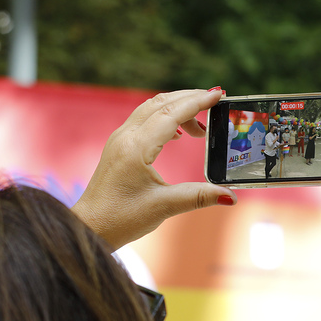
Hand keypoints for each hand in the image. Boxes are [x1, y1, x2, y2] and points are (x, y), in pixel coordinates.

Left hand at [71, 88, 236, 249]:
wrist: (90, 226)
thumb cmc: (121, 218)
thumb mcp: (164, 207)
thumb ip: (199, 197)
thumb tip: (230, 197)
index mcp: (136, 148)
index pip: (171, 114)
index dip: (197, 102)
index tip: (218, 95)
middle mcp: (126, 137)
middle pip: (162, 103)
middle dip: (190, 98)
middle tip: (216, 101)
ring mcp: (120, 138)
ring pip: (152, 108)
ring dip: (178, 108)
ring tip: (201, 127)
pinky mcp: (119, 145)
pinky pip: (145, 119)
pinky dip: (166, 117)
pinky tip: (179, 134)